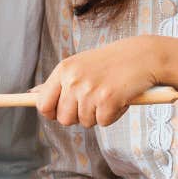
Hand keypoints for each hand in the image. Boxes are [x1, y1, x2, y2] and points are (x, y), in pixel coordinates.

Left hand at [34, 36, 166, 128]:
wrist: (144, 56)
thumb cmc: (112, 63)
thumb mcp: (81, 65)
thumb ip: (59, 82)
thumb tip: (33, 95)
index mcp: (64, 69)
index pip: (43, 104)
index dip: (52, 113)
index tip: (62, 112)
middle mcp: (73, 79)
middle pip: (63, 119)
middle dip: (78, 116)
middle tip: (94, 102)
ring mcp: (90, 90)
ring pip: (84, 122)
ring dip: (99, 115)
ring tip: (110, 95)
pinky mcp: (107, 99)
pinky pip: (104, 122)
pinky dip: (114, 115)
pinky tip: (121, 98)